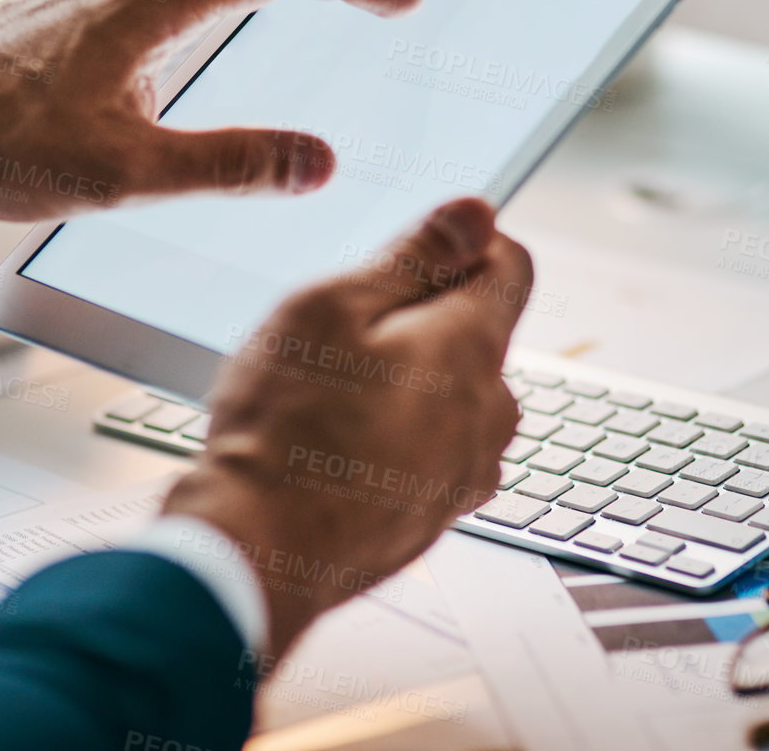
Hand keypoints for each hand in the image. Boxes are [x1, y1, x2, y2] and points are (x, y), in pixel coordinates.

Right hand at [160, 198, 531, 656]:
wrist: (256, 553)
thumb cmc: (284, 429)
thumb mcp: (334, 307)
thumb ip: (415, 256)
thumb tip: (477, 214)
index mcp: (473, 350)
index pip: (512, 265)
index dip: (461, 245)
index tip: (406, 257)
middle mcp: (489, 415)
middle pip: (476, 334)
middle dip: (419, 320)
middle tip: (340, 336)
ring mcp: (466, 474)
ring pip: (451, 397)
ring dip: (405, 384)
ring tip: (327, 398)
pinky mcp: (434, 516)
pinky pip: (428, 452)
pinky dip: (392, 439)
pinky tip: (330, 446)